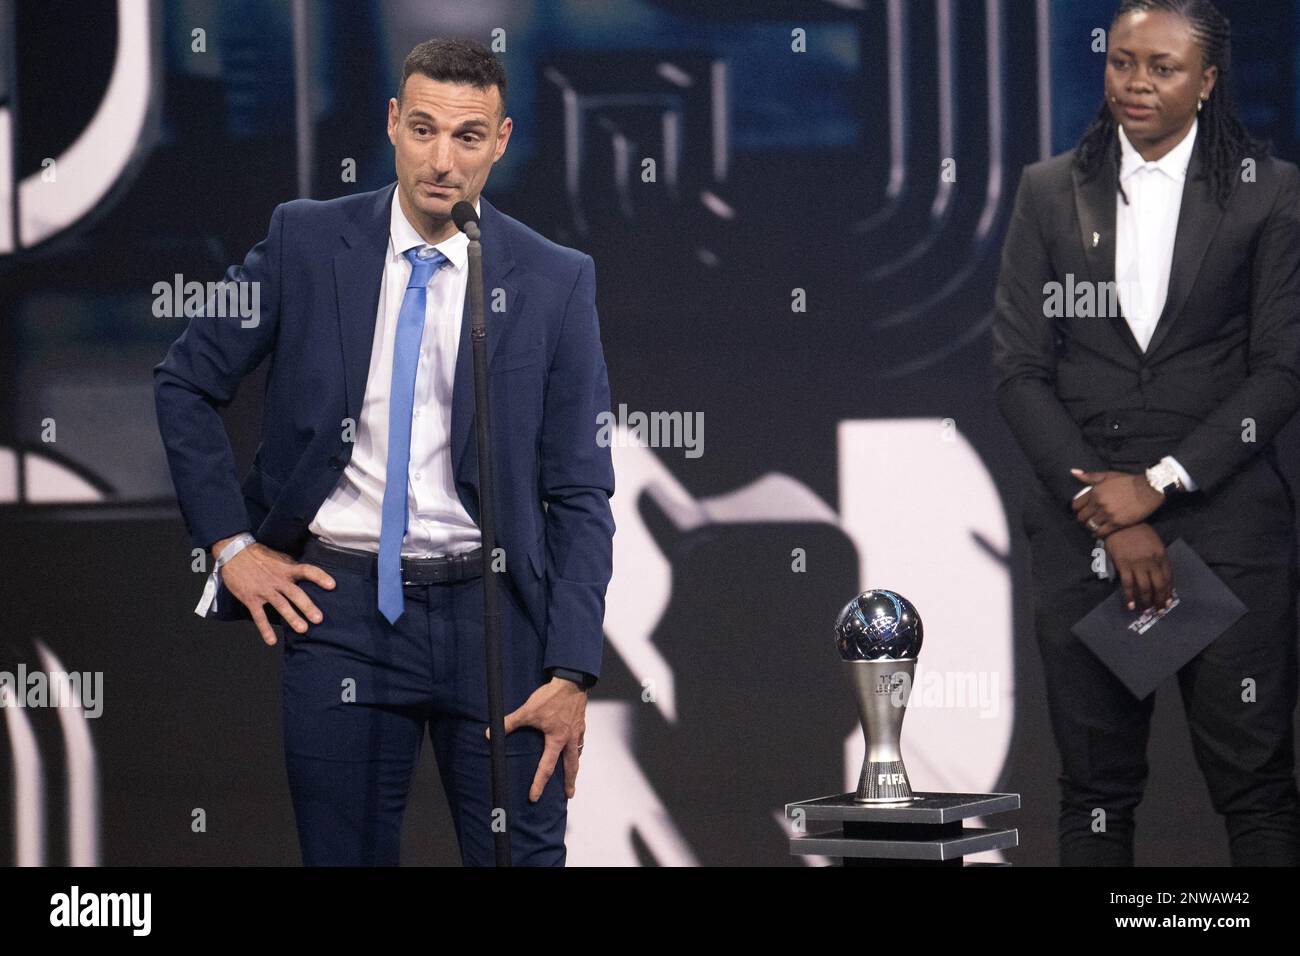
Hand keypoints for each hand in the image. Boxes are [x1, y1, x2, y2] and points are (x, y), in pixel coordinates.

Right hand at [214, 540, 335, 645]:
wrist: (233, 552)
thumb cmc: (259, 556)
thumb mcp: (279, 558)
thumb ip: (292, 568)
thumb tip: (308, 575)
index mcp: (286, 569)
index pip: (307, 570)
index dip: (320, 577)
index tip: (332, 585)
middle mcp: (277, 580)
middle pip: (295, 593)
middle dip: (307, 606)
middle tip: (319, 619)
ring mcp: (264, 590)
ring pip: (280, 605)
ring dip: (292, 617)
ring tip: (303, 629)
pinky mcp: (251, 598)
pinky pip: (259, 616)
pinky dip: (265, 629)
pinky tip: (272, 641)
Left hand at [485, 676, 586, 800]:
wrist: (571, 681)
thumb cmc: (551, 697)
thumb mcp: (528, 711)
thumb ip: (510, 723)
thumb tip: (491, 733)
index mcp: (556, 740)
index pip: (546, 767)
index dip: (539, 783)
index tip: (534, 797)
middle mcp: (569, 739)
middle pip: (571, 766)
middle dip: (569, 782)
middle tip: (569, 794)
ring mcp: (577, 731)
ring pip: (577, 753)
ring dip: (575, 765)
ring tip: (573, 773)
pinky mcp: (581, 722)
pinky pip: (581, 740)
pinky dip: (578, 747)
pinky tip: (576, 746)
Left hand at [1070, 468, 1164, 536]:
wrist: (1149, 489)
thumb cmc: (1128, 481)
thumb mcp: (1108, 475)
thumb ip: (1090, 476)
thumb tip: (1073, 472)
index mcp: (1094, 491)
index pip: (1076, 505)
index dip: (1078, 509)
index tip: (1082, 511)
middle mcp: (1098, 503)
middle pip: (1081, 517)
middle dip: (1084, 519)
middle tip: (1089, 520)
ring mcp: (1107, 514)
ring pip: (1090, 525)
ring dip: (1091, 526)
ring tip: (1095, 525)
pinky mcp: (1116, 523)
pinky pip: (1101, 532)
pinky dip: (1098, 534)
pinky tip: (1100, 533)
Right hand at [1103, 523, 1173, 612]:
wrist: (1119, 523)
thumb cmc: (1137, 530)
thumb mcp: (1154, 542)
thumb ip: (1157, 558)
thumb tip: (1157, 575)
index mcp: (1162, 555)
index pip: (1168, 578)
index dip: (1167, 592)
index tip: (1166, 603)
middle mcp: (1152, 562)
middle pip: (1158, 586)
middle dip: (1159, 601)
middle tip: (1158, 612)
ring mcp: (1138, 564)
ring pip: (1145, 588)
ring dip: (1146, 602)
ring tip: (1145, 612)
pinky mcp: (1123, 565)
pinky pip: (1128, 585)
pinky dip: (1129, 597)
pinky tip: (1131, 605)